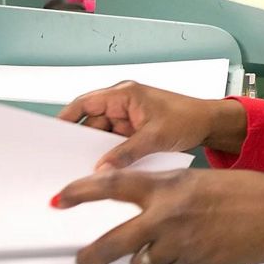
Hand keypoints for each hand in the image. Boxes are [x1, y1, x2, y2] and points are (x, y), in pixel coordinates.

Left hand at [53, 169, 263, 263]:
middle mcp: (167, 217)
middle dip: (92, 256)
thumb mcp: (197, 180)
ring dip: (149, 257)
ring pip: (145, 261)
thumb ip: (165, 195)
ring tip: (172, 244)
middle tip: (81, 262)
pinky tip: (195, 248)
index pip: (113, 187)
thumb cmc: (243, 191)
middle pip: (115, 242)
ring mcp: (180, 245)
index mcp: (167, 187)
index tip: (60, 199)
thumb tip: (140, 215)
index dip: (82, 193)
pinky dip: (174, 263)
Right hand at [57, 82, 247, 170]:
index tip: (52, 133)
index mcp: (124, 94)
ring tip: (87, 168)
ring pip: (102, 137)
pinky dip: (111, 156)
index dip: (67, 117)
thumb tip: (102, 169)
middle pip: (91, 123)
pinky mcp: (134, 133)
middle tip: (67, 159)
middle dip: (82, 141)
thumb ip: (127, 153)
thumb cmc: (189, 117)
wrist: (211, 124)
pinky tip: (107, 169)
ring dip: (98, 151)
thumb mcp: (155, 137)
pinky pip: (115, 144)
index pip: (86, 103)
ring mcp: (128, 119)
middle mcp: (122, 104)